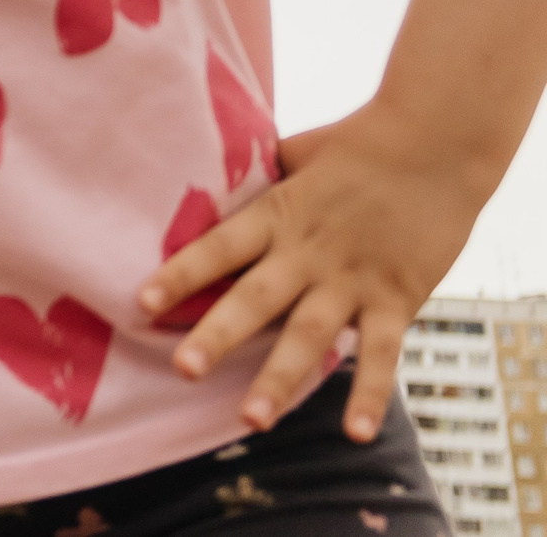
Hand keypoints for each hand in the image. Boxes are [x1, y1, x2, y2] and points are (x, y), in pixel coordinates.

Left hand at [137, 102, 483, 439]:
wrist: (434, 144)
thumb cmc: (352, 144)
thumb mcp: (292, 154)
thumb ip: (254, 179)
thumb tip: (204, 184)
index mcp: (277, 213)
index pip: (219, 247)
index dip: (181, 274)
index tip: (142, 303)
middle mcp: (308, 251)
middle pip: (256, 298)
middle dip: (219, 335)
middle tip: (182, 371)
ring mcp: (352, 278)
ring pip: (310, 334)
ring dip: (280, 378)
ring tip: (250, 419)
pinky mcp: (397, 298)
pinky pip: (383, 353)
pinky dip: (370, 394)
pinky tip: (354, 433)